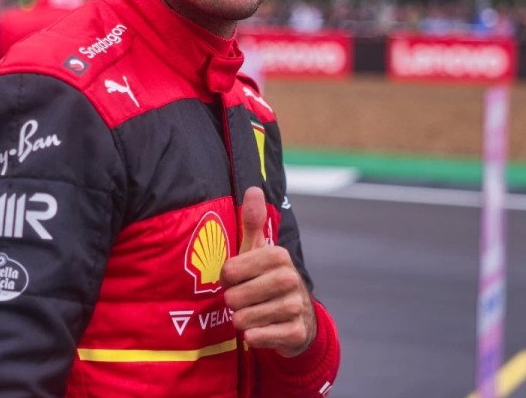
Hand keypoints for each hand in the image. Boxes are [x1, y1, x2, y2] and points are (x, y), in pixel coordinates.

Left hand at [220, 187, 315, 357]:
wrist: (298, 319)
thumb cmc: (267, 280)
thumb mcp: (258, 251)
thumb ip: (253, 222)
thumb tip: (253, 188)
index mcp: (278, 255)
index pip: (230, 271)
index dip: (227, 279)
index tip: (236, 280)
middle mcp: (290, 279)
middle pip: (235, 297)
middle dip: (233, 302)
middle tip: (243, 300)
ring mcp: (295, 307)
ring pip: (244, 319)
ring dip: (241, 320)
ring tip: (251, 313)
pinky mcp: (296, 333)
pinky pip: (257, 337)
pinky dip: (253, 336)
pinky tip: (259, 330)